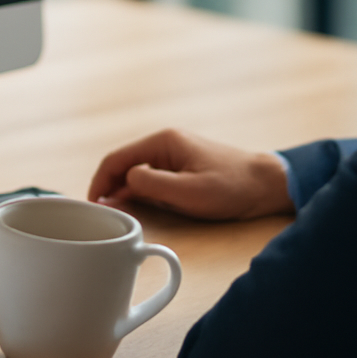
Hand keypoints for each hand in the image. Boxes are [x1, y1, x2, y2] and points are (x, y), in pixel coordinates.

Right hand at [87, 129, 294, 219]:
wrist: (267, 185)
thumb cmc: (232, 188)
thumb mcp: (189, 192)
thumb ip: (151, 185)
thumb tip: (124, 183)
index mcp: (163, 142)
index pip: (115, 159)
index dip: (98, 183)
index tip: (89, 207)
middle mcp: (164, 143)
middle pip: (122, 165)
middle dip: (107, 189)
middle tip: (98, 216)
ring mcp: (173, 154)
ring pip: (135, 172)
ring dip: (122, 192)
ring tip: (112, 215)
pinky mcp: (181, 167)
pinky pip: (150, 178)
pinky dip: (138, 192)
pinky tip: (135, 209)